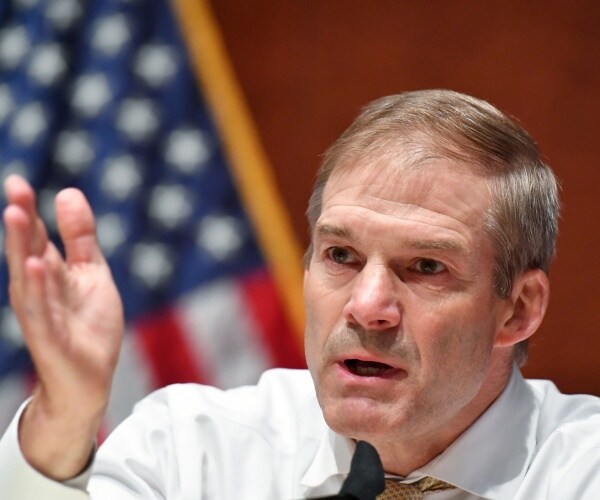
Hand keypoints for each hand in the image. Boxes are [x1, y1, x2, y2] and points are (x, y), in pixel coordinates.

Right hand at [3, 175, 123, 479]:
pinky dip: (37, 289)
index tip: (18, 182)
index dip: (29, 210)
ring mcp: (42, 313)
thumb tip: (68, 192)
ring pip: (28, 276)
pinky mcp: (49, 337)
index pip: (37, 237)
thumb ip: (80, 237)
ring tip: (18, 216)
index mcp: (49, 272)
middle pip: (28, 250)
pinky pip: (41, 311)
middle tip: (15, 189)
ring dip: (22, 248)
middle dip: (22, 221)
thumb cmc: (87, 324)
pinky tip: (35, 266)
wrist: (90, 377)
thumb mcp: (91, 272)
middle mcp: (39, 290)